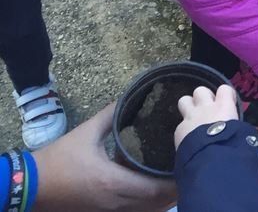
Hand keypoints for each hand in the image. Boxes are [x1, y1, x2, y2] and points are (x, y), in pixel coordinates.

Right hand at [32, 103, 175, 211]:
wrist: (30, 185)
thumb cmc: (59, 158)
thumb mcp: (87, 132)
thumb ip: (112, 114)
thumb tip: (131, 96)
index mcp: (112, 181)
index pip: (153, 188)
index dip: (174, 180)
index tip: (188, 162)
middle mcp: (114, 201)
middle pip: (155, 204)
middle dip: (174, 189)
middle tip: (188, 169)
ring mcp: (108, 211)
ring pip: (145, 211)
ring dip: (163, 200)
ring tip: (176, 179)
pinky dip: (148, 205)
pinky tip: (154, 191)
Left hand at [174, 85, 238, 147]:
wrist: (211, 157)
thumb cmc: (231, 143)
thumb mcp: (239, 130)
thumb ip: (233, 124)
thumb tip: (235, 128)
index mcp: (223, 106)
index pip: (224, 89)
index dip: (225, 95)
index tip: (227, 103)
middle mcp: (205, 107)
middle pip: (200, 90)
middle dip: (202, 99)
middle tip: (207, 110)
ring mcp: (190, 117)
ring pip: (184, 100)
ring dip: (188, 107)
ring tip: (194, 118)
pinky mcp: (179, 130)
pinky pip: (180, 125)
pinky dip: (184, 130)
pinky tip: (188, 139)